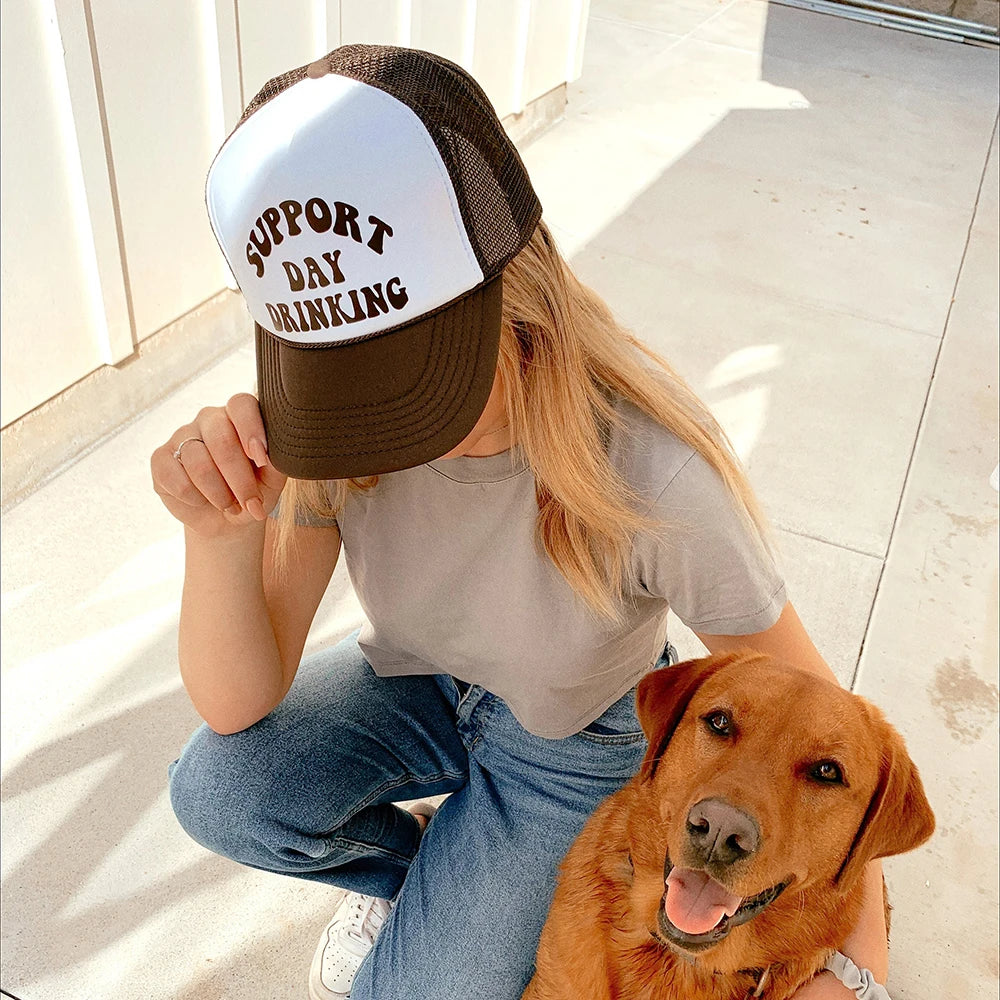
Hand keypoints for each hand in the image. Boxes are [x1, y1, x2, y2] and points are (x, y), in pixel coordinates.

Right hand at [151, 393, 287, 536]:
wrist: (226, 520)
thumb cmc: (254, 492)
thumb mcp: (272, 481)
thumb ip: (277, 462)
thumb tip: (273, 456)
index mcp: (240, 416)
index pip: (242, 404)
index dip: (252, 429)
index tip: (262, 460)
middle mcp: (210, 419)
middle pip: (221, 439)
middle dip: (239, 479)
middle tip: (251, 503)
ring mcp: (182, 435)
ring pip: (199, 462)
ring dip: (219, 493)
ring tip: (231, 507)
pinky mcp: (161, 458)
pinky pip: (175, 478)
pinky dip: (194, 498)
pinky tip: (202, 501)